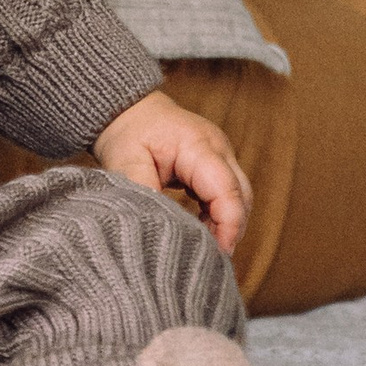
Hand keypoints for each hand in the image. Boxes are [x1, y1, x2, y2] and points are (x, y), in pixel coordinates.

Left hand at [94, 86, 250, 257]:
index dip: (228, 226)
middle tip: (210, 256)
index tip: (217, 253)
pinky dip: (219, 215)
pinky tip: (200, 229)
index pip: (226, 190)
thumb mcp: (125, 159)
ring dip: (225, 223)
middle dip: (230, 229)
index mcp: (198, 145)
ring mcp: (221, 156)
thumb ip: (142, 189)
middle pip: (240, 196)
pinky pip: (228, 195)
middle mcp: (218, 149)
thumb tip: (158, 223)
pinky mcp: (216, 165)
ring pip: (238, 197)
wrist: (126, 109)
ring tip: (202, 245)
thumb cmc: (127, 131)